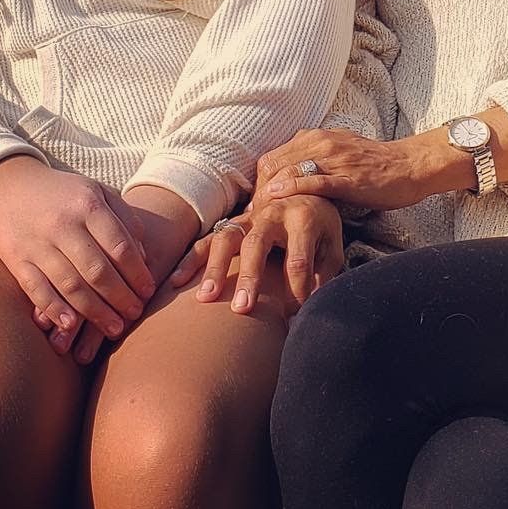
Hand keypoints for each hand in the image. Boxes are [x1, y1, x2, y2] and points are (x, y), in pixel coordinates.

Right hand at [0, 155, 154, 354]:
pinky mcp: (16, 261)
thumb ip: (125, 219)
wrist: (9, 187)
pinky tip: (72, 326)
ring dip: (94, 312)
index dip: (137, 273)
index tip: (149, 292)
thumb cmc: (64, 193)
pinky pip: (37, 290)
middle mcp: (63, 226)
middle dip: (120, 297)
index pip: (119, 246)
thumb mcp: (99, 192)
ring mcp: (38, 245)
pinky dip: (55, 310)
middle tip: (135, 314)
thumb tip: (143, 256)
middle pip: (97, 271)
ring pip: (70, 285)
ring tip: (114, 329)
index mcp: (88, 206)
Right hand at [168, 196, 344, 313]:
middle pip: (258, 244)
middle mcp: (273, 214)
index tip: (293, 316)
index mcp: (304, 219)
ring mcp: (248, 217)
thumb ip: (323, 274)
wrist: (305, 192)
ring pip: (227, 238)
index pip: (299, 260)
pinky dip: (192, 259)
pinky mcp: (232, 223)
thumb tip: (311, 305)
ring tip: (206, 297)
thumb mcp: (331, 247)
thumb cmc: (320, 229)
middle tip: (242, 309)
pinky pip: (207, 239)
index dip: (296, 291)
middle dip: (250, 276)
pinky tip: (176, 282)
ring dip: (216, 267)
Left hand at [256, 128, 448, 210]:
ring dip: (270, 196)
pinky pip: (314, 181)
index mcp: (317, 137)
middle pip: (273, 164)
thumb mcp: (338, 154)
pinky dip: (293, 191)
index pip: (272, 157)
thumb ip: (313, 162)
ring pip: (288, 171)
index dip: (259, 183)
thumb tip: (287, 179)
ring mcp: (335, 159)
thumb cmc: (375, 165)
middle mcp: (322, 142)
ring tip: (262, 218)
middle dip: (259, 192)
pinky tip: (280, 202)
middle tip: (255, 216)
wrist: (410, 165)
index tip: (257, 205)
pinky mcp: (348, 177)